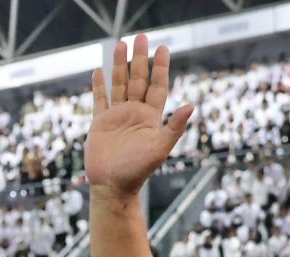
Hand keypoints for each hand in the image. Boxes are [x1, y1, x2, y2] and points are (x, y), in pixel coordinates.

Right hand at [86, 36, 194, 198]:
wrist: (113, 187)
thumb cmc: (137, 172)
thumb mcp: (159, 149)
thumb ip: (174, 128)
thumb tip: (190, 106)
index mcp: (150, 117)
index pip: (157, 86)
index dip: (160, 68)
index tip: (163, 48)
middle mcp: (135, 113)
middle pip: (138, 79)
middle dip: (140, 59)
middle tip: (141, 37)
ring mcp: (117, 117)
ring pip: (119, 84)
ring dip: (120, 65)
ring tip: (121, 44)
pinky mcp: (101, 123)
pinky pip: (100, 100)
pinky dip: (99, 85)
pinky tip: (99, 70)